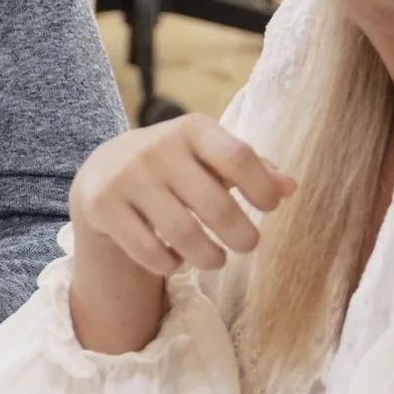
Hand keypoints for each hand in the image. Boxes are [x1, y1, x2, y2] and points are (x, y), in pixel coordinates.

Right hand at [67, 117, 295, 355]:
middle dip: (242, 236)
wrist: (104, 169)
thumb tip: (290, 188)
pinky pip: (150, 252)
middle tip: (247, 244)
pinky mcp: (103, 205)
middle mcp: (157, 148)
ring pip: (184, 235)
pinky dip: (170, 264)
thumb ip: (252, 169)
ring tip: (216, 259)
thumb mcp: (211, 157)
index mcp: (192, 129)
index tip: (269, 207)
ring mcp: (127, 177)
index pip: (238, 157)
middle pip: (216, 207)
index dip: (262, 188)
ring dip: (210, 257)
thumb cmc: (176, 164)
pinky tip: (175, 259)